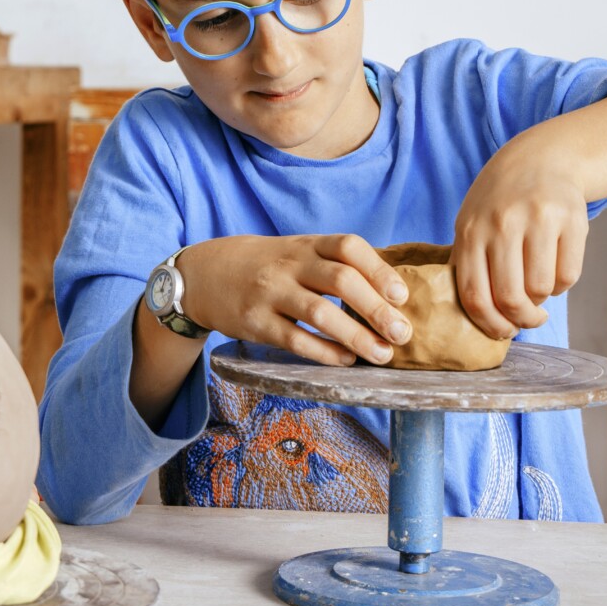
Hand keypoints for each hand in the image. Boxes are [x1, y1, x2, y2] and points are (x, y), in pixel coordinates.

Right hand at [177, 234, 411, 366]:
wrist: (204, 274)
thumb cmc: (264, 265)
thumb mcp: (296, 252)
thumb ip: (333, 264)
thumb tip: (389, 295)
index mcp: (305, 244)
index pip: (348, 246)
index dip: (379, 270)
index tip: (401, 295)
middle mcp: (289, 264)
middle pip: (341, 280)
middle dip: (377, 309)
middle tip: (402, 334)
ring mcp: (270, 292)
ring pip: (320, 312)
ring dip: (356, 336)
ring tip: (381, 354)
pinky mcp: (254, 322)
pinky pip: (295, 339)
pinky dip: (324, 352)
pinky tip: (344, 361)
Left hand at [453, 137, 589, 338]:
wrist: (539, 160)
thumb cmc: (500, 204)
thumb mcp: (472, 225)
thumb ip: (470, 265)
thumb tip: (482, 319)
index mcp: (471, 231)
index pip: (474, 295)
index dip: (490, 325)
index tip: (503, 332)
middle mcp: (502, 224)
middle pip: (510, 298)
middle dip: (522, 320)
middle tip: (530, 319)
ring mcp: (537, 219)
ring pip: (542, 289)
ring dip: (543, 301)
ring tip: (540, 288)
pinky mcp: (571, 219)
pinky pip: (568, 276)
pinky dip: (562, 285)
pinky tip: (555, 269)